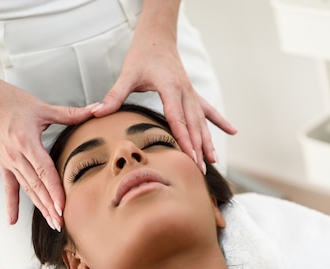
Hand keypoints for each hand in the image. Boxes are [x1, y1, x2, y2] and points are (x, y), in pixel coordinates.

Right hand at [0, 77, 93, 228]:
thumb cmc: (13, 101)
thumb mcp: (43, 107)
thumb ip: (71, 113)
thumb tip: (98, 109)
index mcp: (27, 142)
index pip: (44, 171)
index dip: (54, 190)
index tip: (62, 207)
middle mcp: (16, 156)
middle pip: (36, 186)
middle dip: (50, 206)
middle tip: (61, 223)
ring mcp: (8, 162)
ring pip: (27, 189)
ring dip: (39, 207)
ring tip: (52, 223)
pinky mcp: (4, 163)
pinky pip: (8, 187)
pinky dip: (11, 204)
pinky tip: (12, 221)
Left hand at [90, 19, 236, 172]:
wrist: (158, 37)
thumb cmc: (142, 55)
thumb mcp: (127, 74)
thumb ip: (114, 95)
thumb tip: (96, 113)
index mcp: (170, 87)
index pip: (178, 119)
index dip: (184, 139)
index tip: (189, 157)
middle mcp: (185, 91)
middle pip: (194, 124)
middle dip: (198, 148)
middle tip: (200, 169)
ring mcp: (191, 93)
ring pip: (203, 121)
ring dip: (208, 141)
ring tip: (214, 161)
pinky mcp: (192, 94)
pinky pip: (209, 110)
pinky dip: (220, 122)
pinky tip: (233, 132)